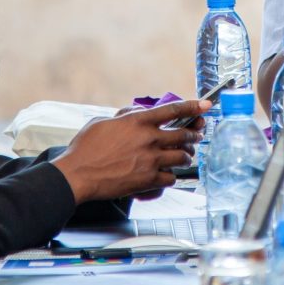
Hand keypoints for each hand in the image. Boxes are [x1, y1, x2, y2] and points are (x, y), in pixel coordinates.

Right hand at [52, 99, 206, 201]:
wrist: (78, 175)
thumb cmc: (85, 149)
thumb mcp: (102, 122)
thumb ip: (124, 116)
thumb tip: (136, 113)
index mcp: (137, 122)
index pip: (173, 110)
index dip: (193, 107)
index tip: (205, 105)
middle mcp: (148, 139)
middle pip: (184, 134)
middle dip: (194, 134)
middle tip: (197, 135)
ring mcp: (150, 160)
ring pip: (182, 156)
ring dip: (185, 155)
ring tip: (184, 156)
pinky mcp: (148, 179)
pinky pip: (171, 178)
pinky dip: (172, 176)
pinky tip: (167, 175)